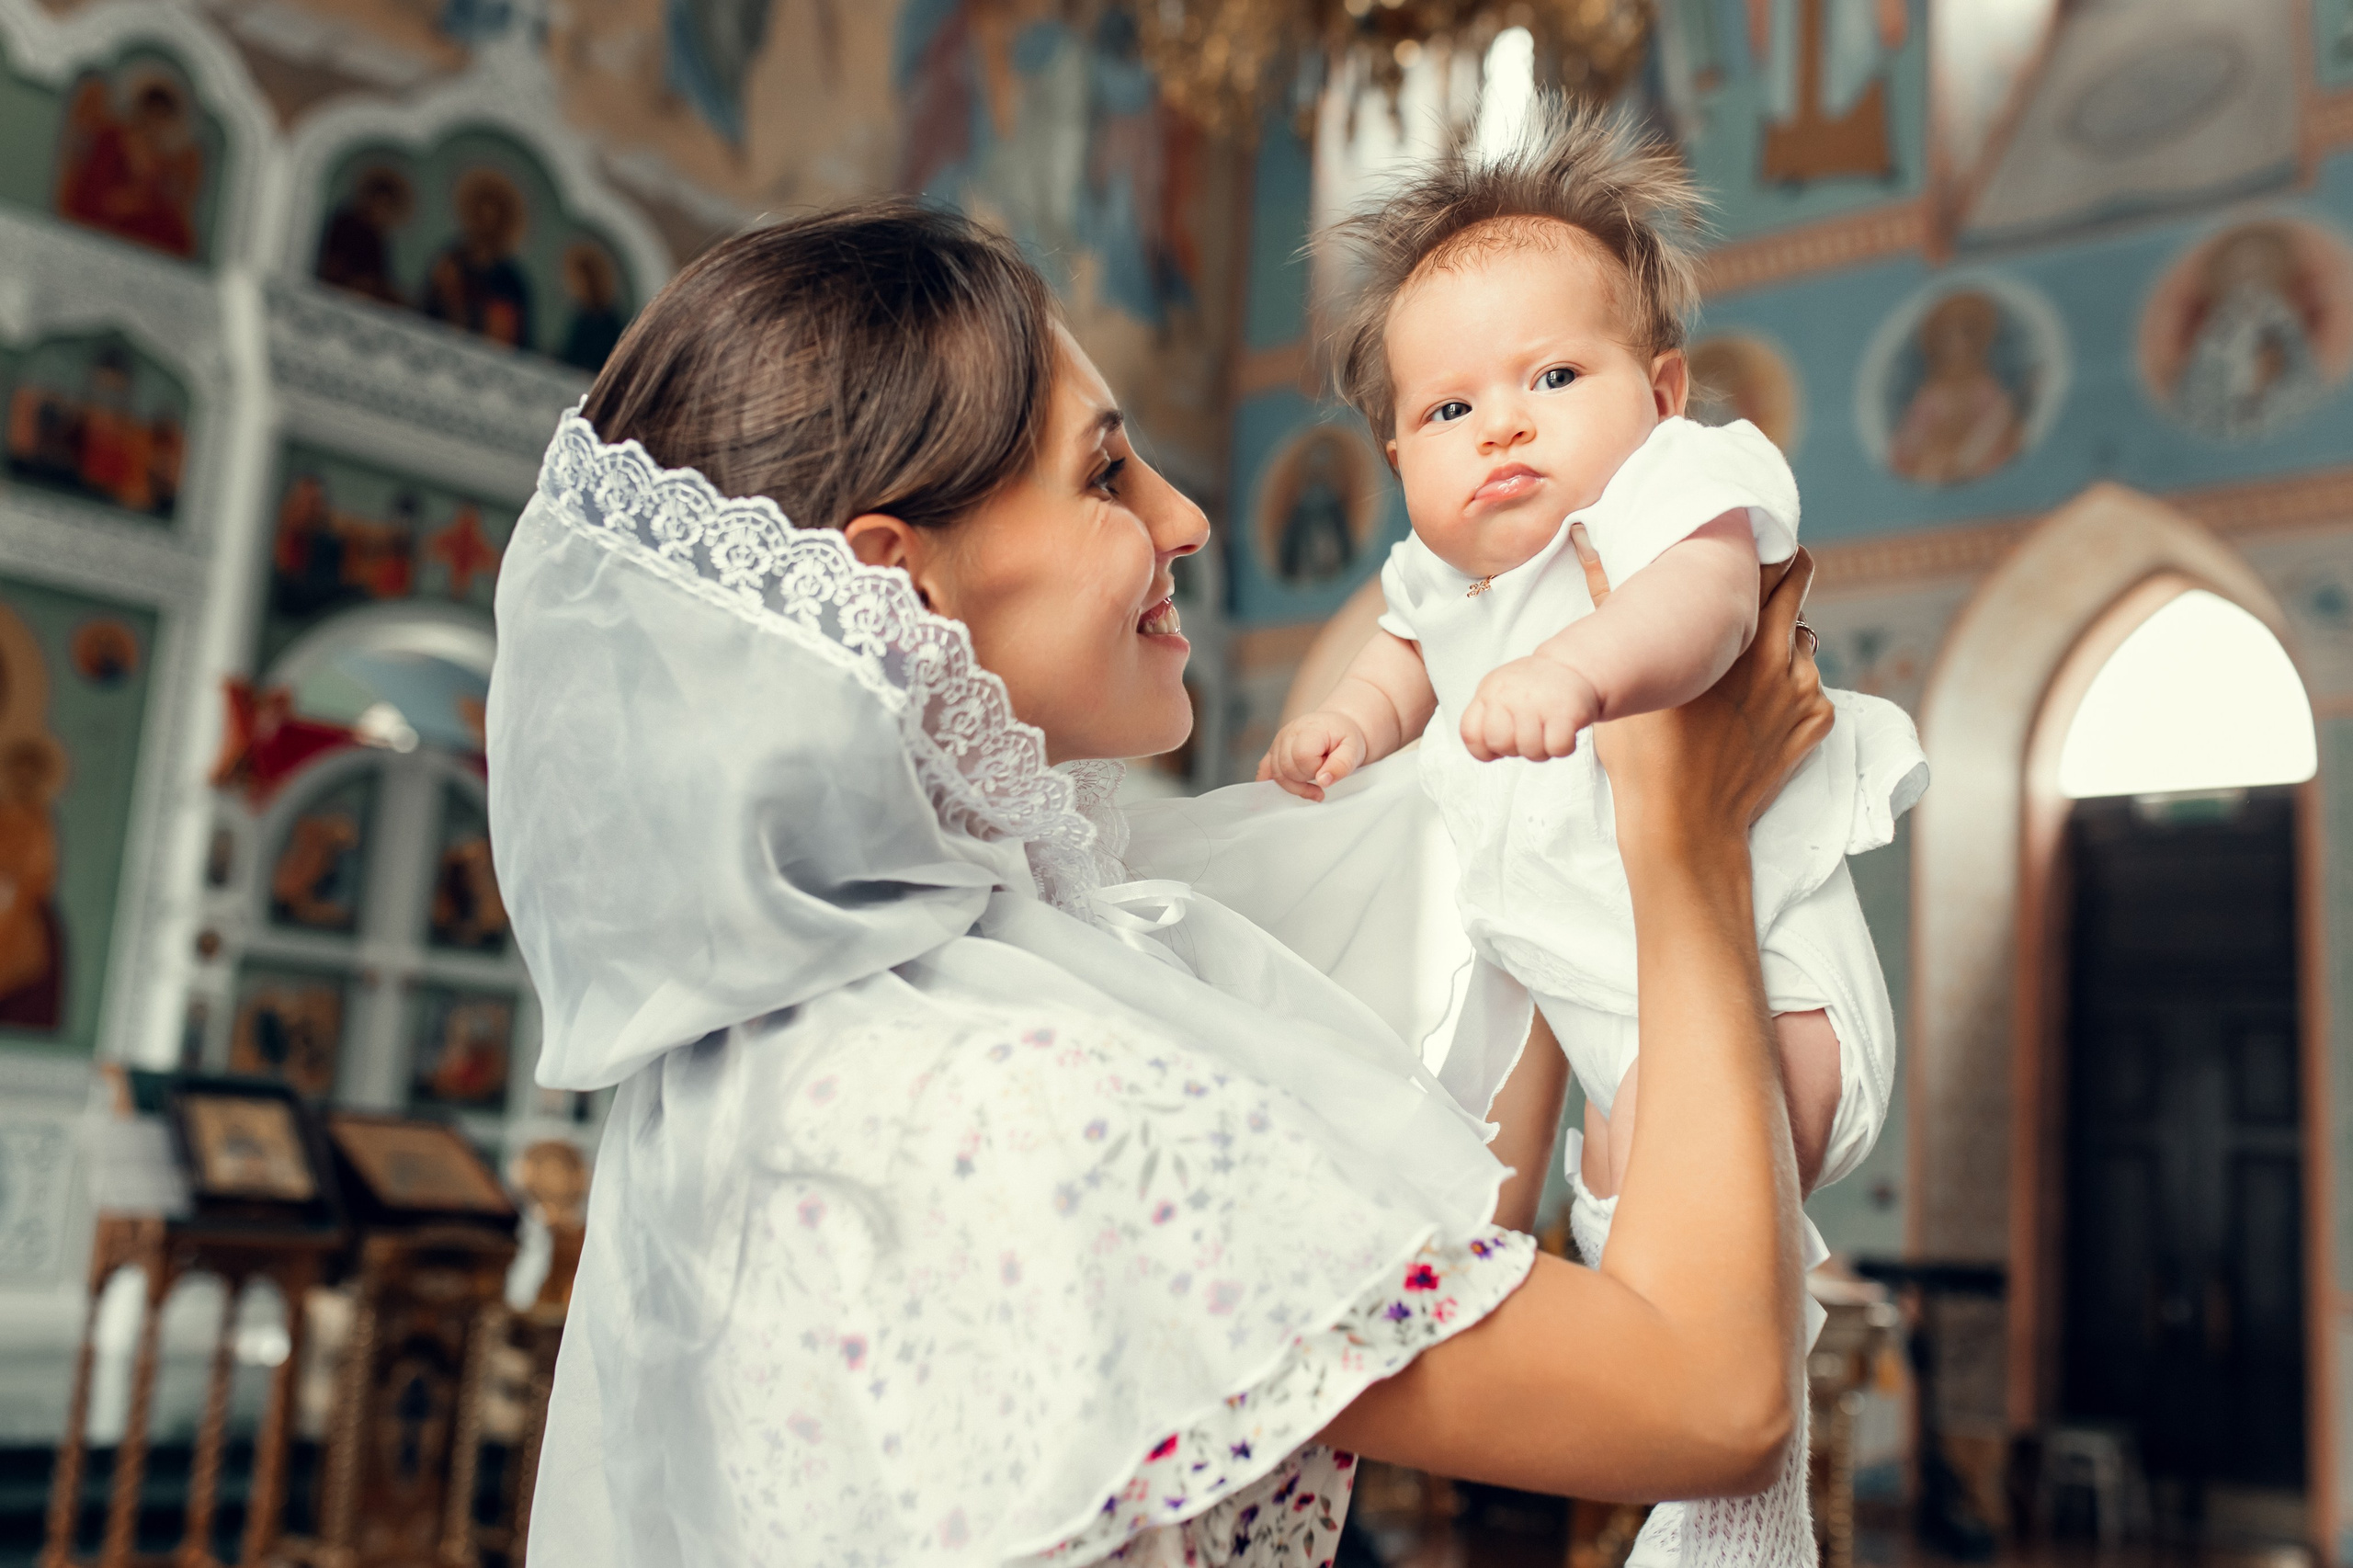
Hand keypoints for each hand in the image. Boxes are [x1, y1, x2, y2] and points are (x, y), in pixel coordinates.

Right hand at [1256, 710, 1369, 799]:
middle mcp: (1289, 733)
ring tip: (1313, 786)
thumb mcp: (1354, 750)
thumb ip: (1341, 765)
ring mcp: (1279, 741)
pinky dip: (1273, 782)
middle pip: (1286, 768)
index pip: (1302, 757)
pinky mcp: (1274, 750)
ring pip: (1276, 773)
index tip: (1329, 770)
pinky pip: (1265, 770)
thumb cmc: (1346, 738)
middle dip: (1305, 780)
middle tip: (1323, 779)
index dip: (1315, 770)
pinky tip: (1285, 789)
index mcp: (1310, 729)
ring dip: (1294, 785)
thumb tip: (1322, 781)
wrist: (1339, 727)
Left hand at [1459, 656, 1601, 761]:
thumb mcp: (1500, 692)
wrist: (1573, 665)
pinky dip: (1562, 748)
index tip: (1500, 743)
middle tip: (1528, 734)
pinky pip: (1557, 747)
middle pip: (1500, 743)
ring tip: (1547, 730)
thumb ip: (1486, 718)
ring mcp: (1537, 701)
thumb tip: (1488, 752)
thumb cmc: (1534, 689)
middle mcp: (1509, 693)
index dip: (1484, 748)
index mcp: (1489, 691)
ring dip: (1541, 750)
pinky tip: (1563, 732)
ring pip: (1529, 750)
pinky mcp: (1565, 711)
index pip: (1470, 733)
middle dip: (1514, 749)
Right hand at [1594, 547, 1833, 858]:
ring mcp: (1804, 689)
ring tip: (1748, 655)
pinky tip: (1757, 705)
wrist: (1685, 826)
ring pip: (1803, 636)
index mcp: (1732, 634)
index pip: (1765, 562)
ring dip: (1783, 635)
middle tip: (1756, 579)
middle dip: (1781, 574)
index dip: (1757, 548)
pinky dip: (1792, 685)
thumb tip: (1588, 546)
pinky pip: (1813, 685)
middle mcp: (1777, 653)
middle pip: (1797, 582)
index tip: (1743, 544)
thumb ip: (1613, 603)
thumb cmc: (1645, 754)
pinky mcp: (1818, 720)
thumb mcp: (1624, 677)